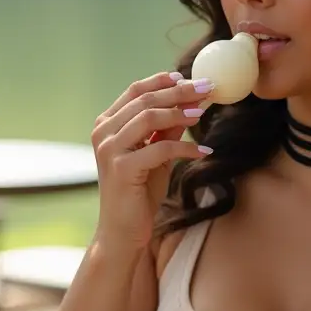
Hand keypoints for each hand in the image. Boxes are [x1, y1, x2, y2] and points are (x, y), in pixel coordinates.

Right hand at [91, 72, 214, 253]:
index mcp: (107, 124)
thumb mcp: (156, 155)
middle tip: (207, 88)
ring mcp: (110, 150)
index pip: (136, 91)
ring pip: (149, 117)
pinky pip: (160, 148)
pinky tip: (204, 151)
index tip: (190, 78)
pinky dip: (185, 147)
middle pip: (145, 100)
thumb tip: (192, 104)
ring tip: (203, 114)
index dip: (163, 81)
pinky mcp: (122, 168)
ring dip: (181, 113)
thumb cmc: (138, 193)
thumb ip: (167, 130)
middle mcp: (103, 132)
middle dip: (179, 92)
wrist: (123, 232)